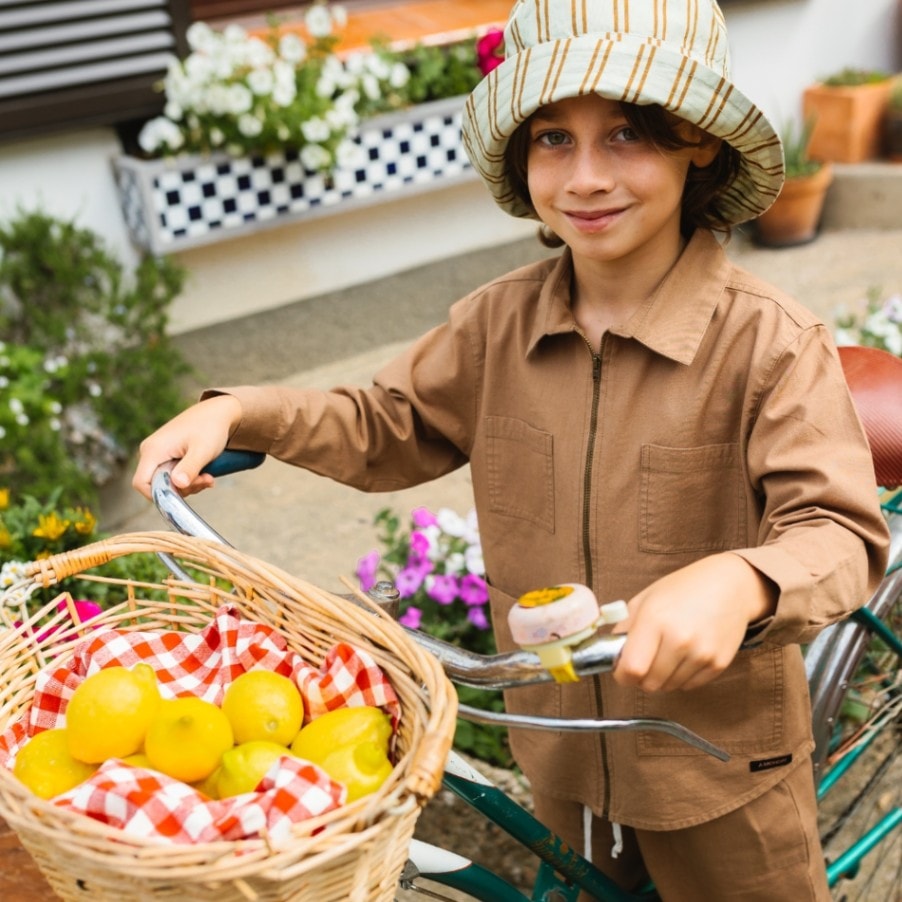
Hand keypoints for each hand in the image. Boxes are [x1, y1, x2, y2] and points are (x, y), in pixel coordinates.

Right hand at [131, 394, 242, 499]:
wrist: (218, 412)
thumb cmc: (210, 427)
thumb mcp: (203, 450)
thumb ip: (190, 468)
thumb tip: (178, 485)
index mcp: (153, 450)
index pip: (141, 483)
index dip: (159, 495)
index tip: (183, 496)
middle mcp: (151, 452)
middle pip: (156, 484)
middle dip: (181, 489)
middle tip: (205, 481)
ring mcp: (159, 453)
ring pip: (167, 482)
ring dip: (189, 485)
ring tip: (208, 477)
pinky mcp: (168, 455)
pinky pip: (173, 475)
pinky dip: (189, 479)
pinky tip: (205, 474)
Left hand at [612, 553, 776, 691]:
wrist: (731, 585)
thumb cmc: (684, 588)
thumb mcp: (646, 599)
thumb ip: (625, 628)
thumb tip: (611, 654)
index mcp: (655, 620)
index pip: (631, 668)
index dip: (622, 674)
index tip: (621, 669)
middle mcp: (679, 640)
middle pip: (649, 684)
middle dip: (641, 677)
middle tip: (644, 661)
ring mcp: (701, 654)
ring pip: (669, 687)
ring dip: (662, 677)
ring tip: (667, 654)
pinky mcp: (718, 664)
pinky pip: (689, 686)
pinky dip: (681, 677)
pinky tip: (685, 656)